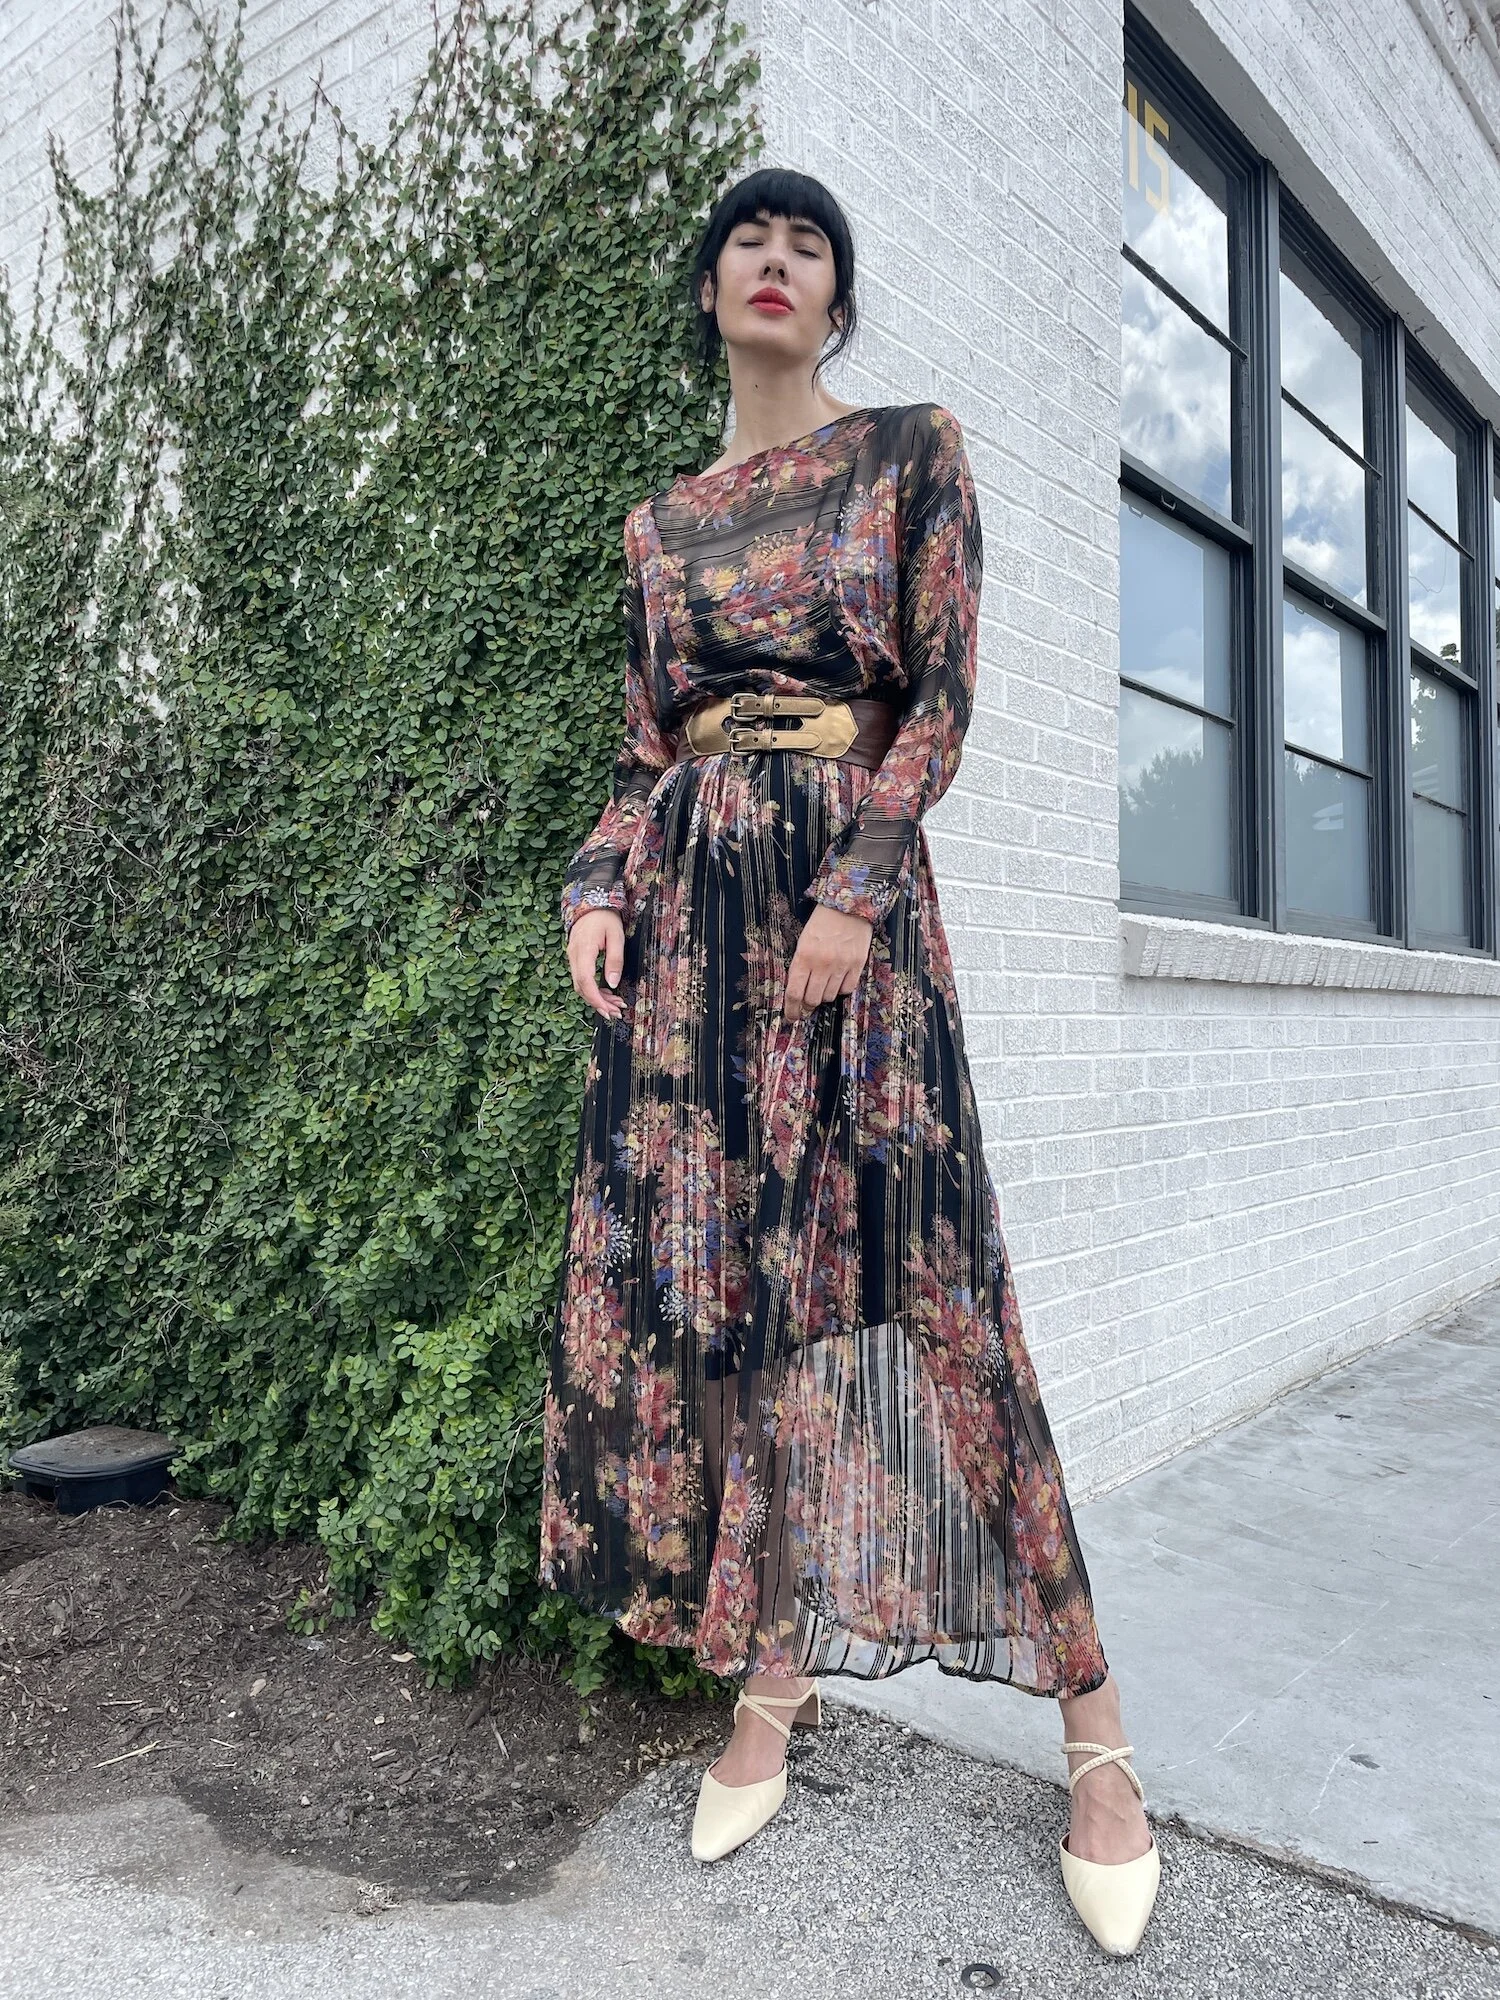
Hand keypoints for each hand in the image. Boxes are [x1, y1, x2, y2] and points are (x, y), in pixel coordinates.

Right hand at [567, 909, 626, 1021]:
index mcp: (584, 950)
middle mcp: (574, 956)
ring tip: (615, 1005)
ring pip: (581, 985)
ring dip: (596, 997)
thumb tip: (612, 984)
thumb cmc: (605, 917)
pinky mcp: (576, 958)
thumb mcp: (616, 937)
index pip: (585, 981)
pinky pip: (582, 978)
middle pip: (581, 987)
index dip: (595, 999)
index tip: (607, 1010)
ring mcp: (573, 958)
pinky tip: (607, 993)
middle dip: (598, 1003)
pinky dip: (593, 988)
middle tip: (615, 1012)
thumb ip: (615, 960)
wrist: (591, 902)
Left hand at [782, 904, 873, 1021]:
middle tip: (806, 1005)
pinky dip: (841, 989)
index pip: (794, 992)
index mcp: (803, 957)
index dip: (791, 1009)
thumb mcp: (803, 941)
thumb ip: (800, 965)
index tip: (792, 1017)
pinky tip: (838, 980)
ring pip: (829, 996)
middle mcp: (822, 964)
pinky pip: (847, 989)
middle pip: (812, 999)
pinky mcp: (857, 965)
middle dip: (807, 1006)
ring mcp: (841, 965)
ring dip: (824, 996)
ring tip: (823, 985)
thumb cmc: (822, 922)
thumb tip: (798, 990)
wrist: (848, 905)